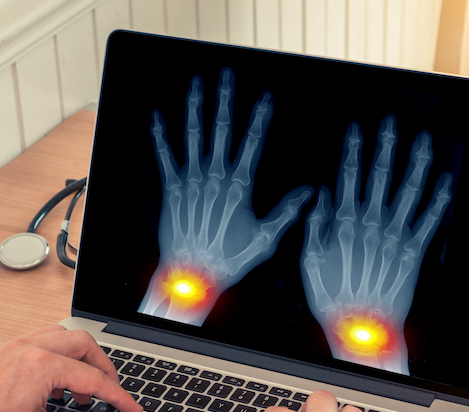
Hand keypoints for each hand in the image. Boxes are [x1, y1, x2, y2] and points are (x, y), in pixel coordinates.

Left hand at [0, 326, 141, 411]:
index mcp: (41, 365)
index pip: (94, 378)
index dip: (118, 396)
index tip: (131, 409)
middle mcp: (27, 347)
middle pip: (83, 344)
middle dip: (102, 368)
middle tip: (109, 392)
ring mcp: (10, 345)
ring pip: (59, 337)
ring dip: (76, 360)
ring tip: (76, 392)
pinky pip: (37, 342)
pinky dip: (53, 359)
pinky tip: (47, 387)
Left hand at [138, 68, 313, 325]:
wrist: (192, 276)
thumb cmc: (230, 260)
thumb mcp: (266, 238)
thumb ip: (288, 212)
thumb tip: (311, 192)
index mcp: (239, 186)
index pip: (253, 143)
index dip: (260, 118)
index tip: (266, 97)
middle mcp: (214, 177)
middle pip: (221, 130)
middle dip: (225, 100)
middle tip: (227, 77)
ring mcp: (191, 181)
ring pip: (193, 137)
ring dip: (194, 108)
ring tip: (196, 85)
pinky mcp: (172, 190)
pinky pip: (165, 157)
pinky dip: (160, 136)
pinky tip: (157, 117)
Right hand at [301, 117, 452, 373]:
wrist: (362, 331)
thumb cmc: (332, 299)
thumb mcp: (309, 262)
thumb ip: (315, 227)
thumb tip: (320, 197)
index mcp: (345, 224)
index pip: (349, 177)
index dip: (353, 150)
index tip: (356, 129)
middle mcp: (372, 225)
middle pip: (380, 176)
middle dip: (386, 146)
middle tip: (391, 122)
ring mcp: (395, 237)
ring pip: (408, 193)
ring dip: (416, 165)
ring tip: (422, 142)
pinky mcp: (413, 253)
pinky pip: (429, 222)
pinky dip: (438, 202)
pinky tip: (444, 183)